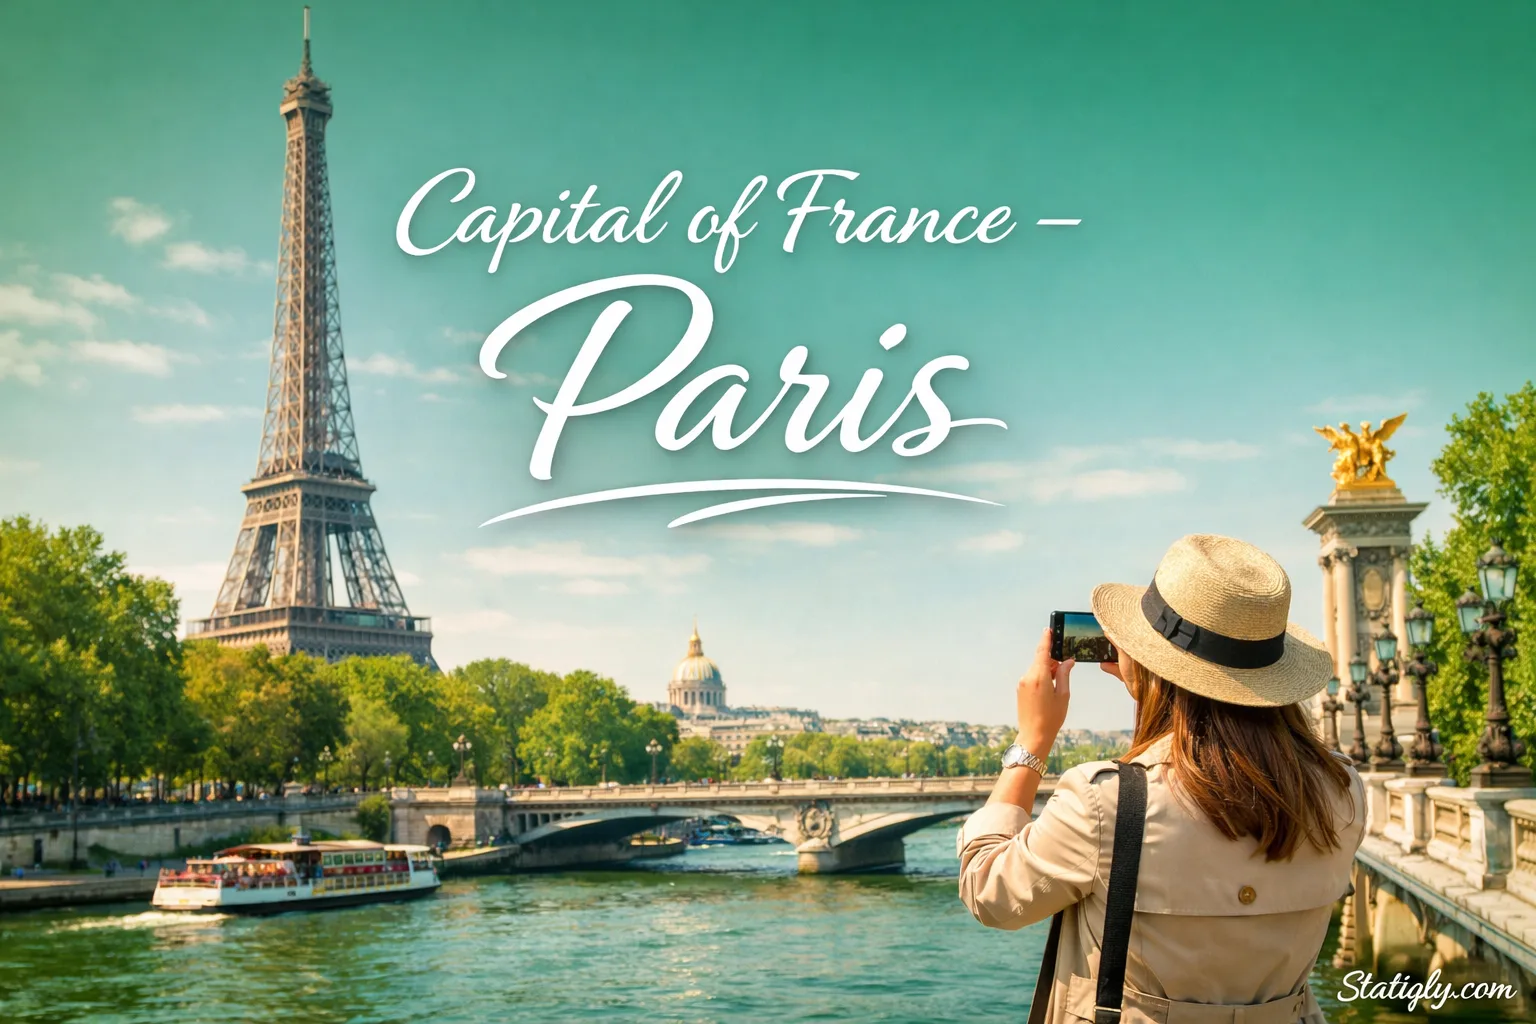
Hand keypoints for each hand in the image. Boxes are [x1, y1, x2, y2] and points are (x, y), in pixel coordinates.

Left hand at [1017, 627, 1071, 755]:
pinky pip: (1032, 676)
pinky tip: (1049, 688)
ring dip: (1047, 669)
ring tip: (1058, 683)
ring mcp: (1022, 683)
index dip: (1047, 639)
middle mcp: (1028, 677)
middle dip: (1052, 659)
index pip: (1043, 651)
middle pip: (1040, 660)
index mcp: (1039, 676)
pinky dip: (1041, 676)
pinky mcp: (1020, 689)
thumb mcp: (1063, 694)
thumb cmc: (1051, 717)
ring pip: (1036, 668)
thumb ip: (1064, 674)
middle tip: (1065, 663)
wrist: (1033, 735)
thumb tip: (1067, 661)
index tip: (1049, 629)